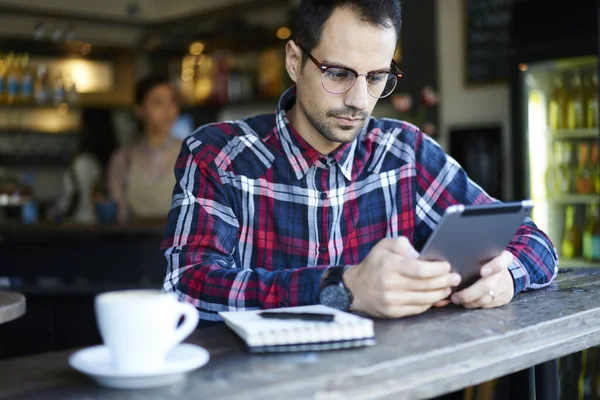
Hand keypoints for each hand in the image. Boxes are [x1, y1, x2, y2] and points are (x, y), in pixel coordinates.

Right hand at [343, 237, 461, 318]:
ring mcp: (392, 300)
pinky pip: (418, 309)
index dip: (437, 269)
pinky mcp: (394, 312)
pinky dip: (430, 303)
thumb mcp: (384, 245)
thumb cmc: (374, 264)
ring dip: (440, 293)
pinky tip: (437, 297)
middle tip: (455, 277)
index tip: (447, 266)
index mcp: (389, 266)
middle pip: (426, 285)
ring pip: (425, 299)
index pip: (420, 270)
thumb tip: (421, 256)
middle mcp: (390, 284)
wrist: (356, 288)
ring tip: (448, 287)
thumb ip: (403, 245)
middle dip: (445, 281)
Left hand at [450, 251, 514, 308]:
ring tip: (457, 300)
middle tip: (455, 297)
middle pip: (488, 285)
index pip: (501, 260)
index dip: (494, 266)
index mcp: (502, 258)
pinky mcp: (504, 298)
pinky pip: (488, 305)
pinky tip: (466, 302)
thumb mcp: (482, 255)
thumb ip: (472, 258)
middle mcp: (504, 273)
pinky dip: (475, 305)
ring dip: (470, 302)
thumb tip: (450, 266)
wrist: (504, 275)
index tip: (482, 272)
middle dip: (470, 293)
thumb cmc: (485, 262)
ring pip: (487, 298)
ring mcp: (505, 286)